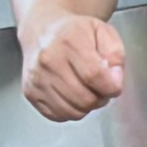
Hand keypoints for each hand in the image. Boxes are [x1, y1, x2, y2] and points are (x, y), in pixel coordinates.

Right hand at [23, 10, 130, 126]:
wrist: (42, 31)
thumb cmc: (76, 33)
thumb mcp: (103, 32)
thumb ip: (115, 54)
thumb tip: (114, 80)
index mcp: (68, 42)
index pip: (95, 76)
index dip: (112, 86)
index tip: (115, 84)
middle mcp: (48, 60)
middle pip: (85, 98)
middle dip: (100, 98)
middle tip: (101, 87)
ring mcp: (37, 78)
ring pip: (73, 111)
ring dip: (87, 106)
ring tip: (87, 89)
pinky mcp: (30, 92)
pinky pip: (59, 115)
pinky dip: (71, 110)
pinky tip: (72, 94)